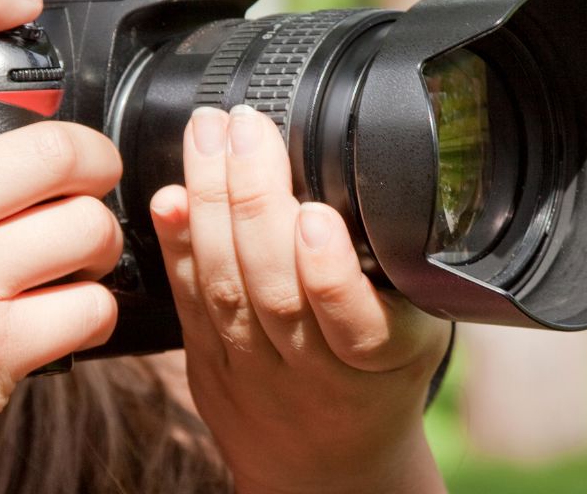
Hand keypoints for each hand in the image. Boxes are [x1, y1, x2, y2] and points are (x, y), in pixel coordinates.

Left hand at [149, 106, 451, 493]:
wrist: (330, 468)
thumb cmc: (379, 378)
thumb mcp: (418, 327)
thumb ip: (400, 267)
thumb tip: (362, 172)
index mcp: (382, 358)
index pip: (355, 322)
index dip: (329, 271)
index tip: (315, 214)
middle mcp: (314, 371)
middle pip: (275, 291)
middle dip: (255, 200)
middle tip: (246, 126)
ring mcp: (254, 372)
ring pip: (225, 291)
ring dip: (210, 204)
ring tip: (208, 136)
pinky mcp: (208, 368)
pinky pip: (188, 304)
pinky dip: (175, 246)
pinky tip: (168, 198)